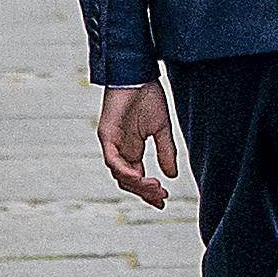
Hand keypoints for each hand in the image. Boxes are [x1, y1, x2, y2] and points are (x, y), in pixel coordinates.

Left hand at [95, 81, 175, 205]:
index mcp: (131, 150)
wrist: (137, 75)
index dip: (148, 191)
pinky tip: (139, 177)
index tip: (163, 201)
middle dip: (144, 192)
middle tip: (161, 197)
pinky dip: (124, 171)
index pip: (137, 177)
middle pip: (128, 181)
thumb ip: (165, 152)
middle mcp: (119, 150)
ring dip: (136, 184)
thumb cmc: (148, 97)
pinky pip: (112, 160)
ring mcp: (111, 144)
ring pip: (119, 174)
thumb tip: (171, 176)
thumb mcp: (162, 129)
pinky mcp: (106, 135)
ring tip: (154, 188)